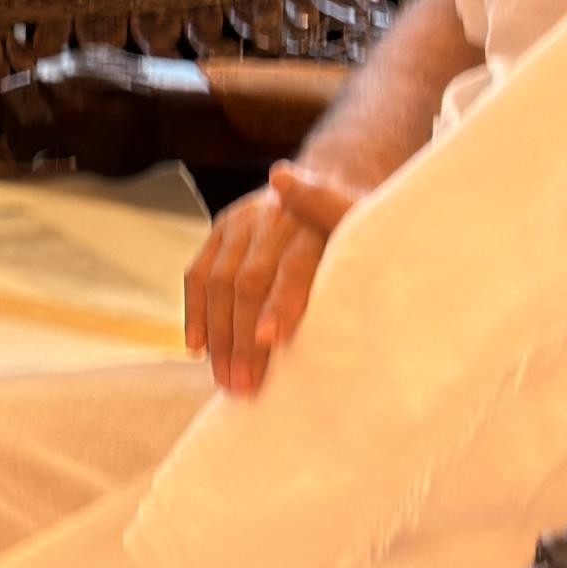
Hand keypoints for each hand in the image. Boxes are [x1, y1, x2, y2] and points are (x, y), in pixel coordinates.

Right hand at [183, 159, 364, 397]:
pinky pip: (198, 273)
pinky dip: (196, 312)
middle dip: (243, 336)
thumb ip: (354, 277)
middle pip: (251, 279)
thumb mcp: (370, 251)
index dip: (282, 302)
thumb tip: (347, 326)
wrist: (337, 183)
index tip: (271, 340)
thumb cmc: (360, 239)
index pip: (295, 266)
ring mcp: (245, 219)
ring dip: (218, 334)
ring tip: (225, 379)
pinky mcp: (222, 227)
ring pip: (219, 279)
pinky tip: (197, 349)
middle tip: (244, 384)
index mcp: (319, 222)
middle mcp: (277, 216)